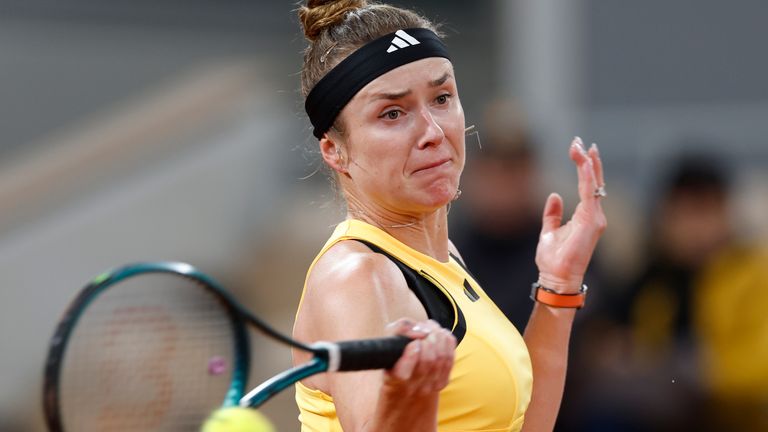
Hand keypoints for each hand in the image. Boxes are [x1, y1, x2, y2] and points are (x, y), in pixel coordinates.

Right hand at [382, 319, 455, 396]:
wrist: (405, 378)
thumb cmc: (393, 354)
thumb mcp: (389, 339)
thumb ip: (400, 329)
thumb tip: (421, 331)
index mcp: (392, 381)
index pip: (401, 375)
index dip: (410, 357)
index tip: (415, 343)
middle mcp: (410, 388)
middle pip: (427, 361)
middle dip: (428, 339)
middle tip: (423, 328)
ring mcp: (429, 387)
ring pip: (441, 358)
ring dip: (438, 337)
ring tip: (430, 328)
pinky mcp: (442, 382)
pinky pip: (450, 357)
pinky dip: (446, 341)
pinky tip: (439, 334)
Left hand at [535, 137, 606, 292]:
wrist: (556, 277)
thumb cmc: (554, 259)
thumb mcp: (549, 230)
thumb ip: (553, 214)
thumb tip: (554, 196)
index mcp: (585, 216)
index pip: (588, 186)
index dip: (585, 167)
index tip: (578, 149)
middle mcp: (594, 215)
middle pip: (594, 181)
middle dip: (588, 160)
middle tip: (580, 141)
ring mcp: (595, 219)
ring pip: (593, 185)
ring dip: (587, 165)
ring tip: (580, 147)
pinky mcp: (592, 222)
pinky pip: (591, 195)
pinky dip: (588, 178)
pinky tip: (584, 163)